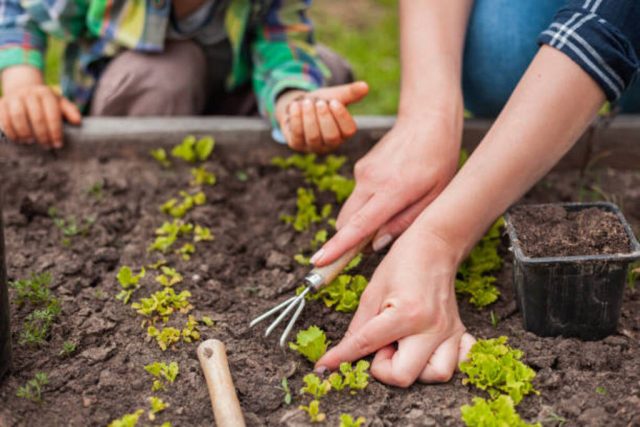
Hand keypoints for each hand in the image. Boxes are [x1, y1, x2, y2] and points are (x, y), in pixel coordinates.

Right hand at [0, 74, 80, 148]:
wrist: (24, 90)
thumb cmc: (46, 103)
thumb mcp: (60, 104)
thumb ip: (70, 111)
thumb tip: (78, 122)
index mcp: (46, 94)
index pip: (52, 114)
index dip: (56, 131)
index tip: (58, 144)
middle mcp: (30, 94)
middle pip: (36, 117)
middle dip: (43, 134)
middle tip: (47, 146)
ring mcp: (14, 98)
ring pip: (18, 116)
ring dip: (26, 132)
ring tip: (31, 143)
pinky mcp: (2, 103)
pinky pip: (4, 118)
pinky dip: (11, 131)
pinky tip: (18, 140)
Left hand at [276, 81, 368, 152]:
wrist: (299, 106)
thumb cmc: (321, 103)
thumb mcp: (335, 96)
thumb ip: (349, 93)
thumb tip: (365, 86)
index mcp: (343, 132)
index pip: (348, 131)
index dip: (342, 117)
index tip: (334, 102)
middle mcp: (330, 143)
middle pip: (331, 137)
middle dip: (325, 118)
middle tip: (320, 103)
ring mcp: (313, 146)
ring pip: (314, 137)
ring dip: (310, 117)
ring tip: (306, 102)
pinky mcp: (297, 144)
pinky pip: (297, 135)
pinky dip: (296, 119)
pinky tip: (295, 106)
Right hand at [311, 115, 461, 265]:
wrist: (427, 119)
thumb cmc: (439, 160)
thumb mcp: (434, 196)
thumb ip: (405, 222)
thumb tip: (376, 244)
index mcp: (392, 191)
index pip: (359, 226)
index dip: (338, 247)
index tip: (319, 261)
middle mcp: (371, 181)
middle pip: (346, 222)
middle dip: (350, 239)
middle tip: (372, 245)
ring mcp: (363, 172)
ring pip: (351, 210)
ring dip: (363, 220)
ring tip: (398, 207)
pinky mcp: (361, 167)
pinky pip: (359, 195)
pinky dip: (369, 203)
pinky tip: (395, 189)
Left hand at [315, 227, 474, 386]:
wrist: (435, 244)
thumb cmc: (402, 262)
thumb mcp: (373, 291)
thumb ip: (358, 326)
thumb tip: (342, 353)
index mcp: (406, 314)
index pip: (366, 346)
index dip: (341, 358)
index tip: (325, 366)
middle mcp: (431, 327)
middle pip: (404, 376)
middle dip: (385, 367)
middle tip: (380, 345)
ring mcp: (449, 331)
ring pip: (436, 375)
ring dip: (414, 369)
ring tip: (402, 346)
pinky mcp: (459, 331)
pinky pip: (460, 362)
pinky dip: (442, 363)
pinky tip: (427, 350)